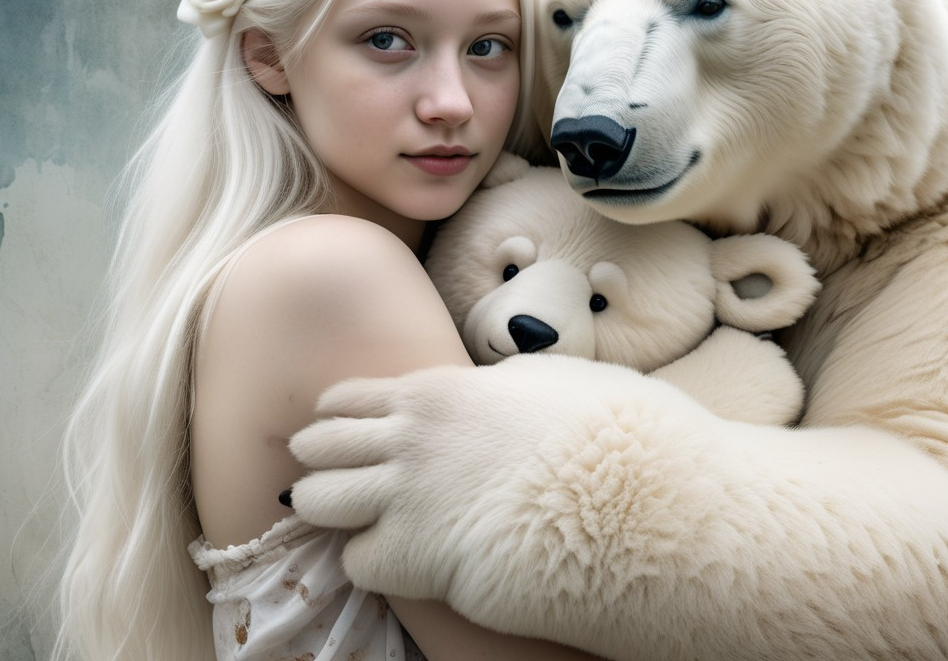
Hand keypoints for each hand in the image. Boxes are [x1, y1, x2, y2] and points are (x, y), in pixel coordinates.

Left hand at [288, 354, 724, 624]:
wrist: (632, 501)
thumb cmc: (612, 436)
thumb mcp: (554, 381)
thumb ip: (505, 383)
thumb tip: (496, 383)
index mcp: (437, 390)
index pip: (347, 399)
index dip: (341, 421)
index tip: (346, 437)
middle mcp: (408, 437)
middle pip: (317, 446)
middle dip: (325, 465)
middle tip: (345, 483)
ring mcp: (405, 494)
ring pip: (316, 500)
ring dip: (334, 514)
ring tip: (365, 526)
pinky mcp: (413, 555)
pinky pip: (355, 562)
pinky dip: (374, 566)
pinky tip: (408, 564)